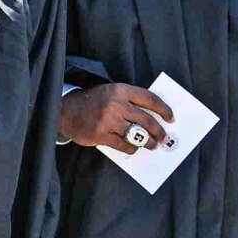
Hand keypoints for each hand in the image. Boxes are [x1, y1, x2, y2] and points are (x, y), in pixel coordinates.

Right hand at [59, 83, 175, 153]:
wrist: (66, 111)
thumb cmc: (93, 102)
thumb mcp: (111, 93)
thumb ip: (129, 101)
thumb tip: (154, 117)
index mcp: (120, 90)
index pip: (149, 99)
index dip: (164, 109)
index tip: (171, 118)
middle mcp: (115, 104)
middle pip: (146, 120)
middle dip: (159, 131)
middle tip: (165, 138)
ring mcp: (108, 120)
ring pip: (137, 134)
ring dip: (148, 142)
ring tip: (152, 145)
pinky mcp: (101, 135)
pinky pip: (124, 145)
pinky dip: (132, 148)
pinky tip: (134, 148)